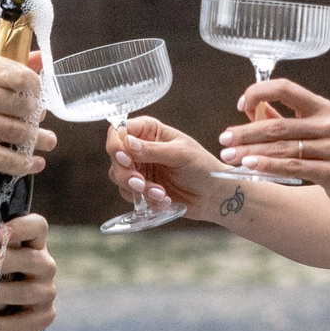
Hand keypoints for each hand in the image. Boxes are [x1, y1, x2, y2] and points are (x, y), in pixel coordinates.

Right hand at [0, 55, 54, 176]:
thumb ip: (0, 68)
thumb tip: (37, 60)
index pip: (18, 76)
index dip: (36, 90)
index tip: (40, 100)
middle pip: (20, 106)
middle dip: (38, 119)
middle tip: (43, 125)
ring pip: (13, 133)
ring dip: (36, 141)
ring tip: (47, 144)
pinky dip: (21, 163)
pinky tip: (32, 163)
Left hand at [0, 211, 56, 330]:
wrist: (17, 309)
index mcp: (33, 242)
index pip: (37, 226)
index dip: (22, 226)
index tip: (0, 229)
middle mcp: (45, 264)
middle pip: (30, 259)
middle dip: (0, 261)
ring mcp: (46, 292)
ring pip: (24, 292)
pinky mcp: (42, 318)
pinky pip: (23, 323)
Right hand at [106, 116, 227, 218]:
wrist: (213, 195)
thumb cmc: (202, 167)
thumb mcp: (180, 154)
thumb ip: (153, 150)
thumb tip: (128, 142)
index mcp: (149, 130)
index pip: (120, 130)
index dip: (117, 144)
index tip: (125, 158)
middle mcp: (140, 148)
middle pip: (115, 155)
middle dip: (126, 172)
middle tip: (140, 183)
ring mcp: (140, 168)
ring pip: (119, 176)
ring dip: (137, 188)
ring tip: (159, 193)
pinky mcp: (142, 188)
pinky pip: (131, 195)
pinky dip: (145, 200)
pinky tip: (165, 200)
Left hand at [218, 79, 329, 206]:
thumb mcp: (314, 125)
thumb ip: (284, 117)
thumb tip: (251, 109)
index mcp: (320, 106)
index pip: (285, 88)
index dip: (259, 92)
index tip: (240, 105)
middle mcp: (327, 124)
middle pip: (279, 124)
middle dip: (246, 132)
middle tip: (224, 139)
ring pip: (284, 148)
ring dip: (252, 152)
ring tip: (231, 156)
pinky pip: (295, 167)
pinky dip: (270, 166)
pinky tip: (252, 167)